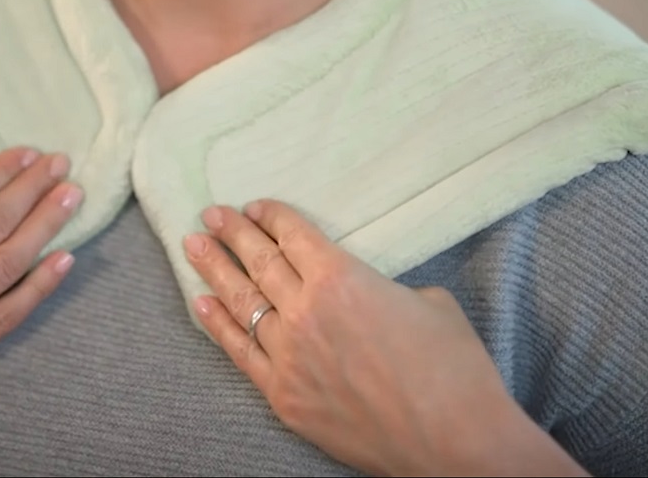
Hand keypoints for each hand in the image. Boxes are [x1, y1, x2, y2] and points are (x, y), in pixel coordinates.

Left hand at [184, 200, 587, 476]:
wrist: (454, 442)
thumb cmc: (455, 369)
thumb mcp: (429, 302)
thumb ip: (385, 289)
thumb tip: (371, 296)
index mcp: (341, 278)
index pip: (293, 236)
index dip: (271, 217)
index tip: (253, 206)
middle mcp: (305, 311)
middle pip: (259, 262)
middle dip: (232, 233)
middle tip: (211, 214)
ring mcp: (288, 357)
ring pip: (241, 303)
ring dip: (214, 270)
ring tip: (193, 245)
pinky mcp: (283, 397)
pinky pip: (240, 352)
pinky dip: (218, 324)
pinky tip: (201, 303)